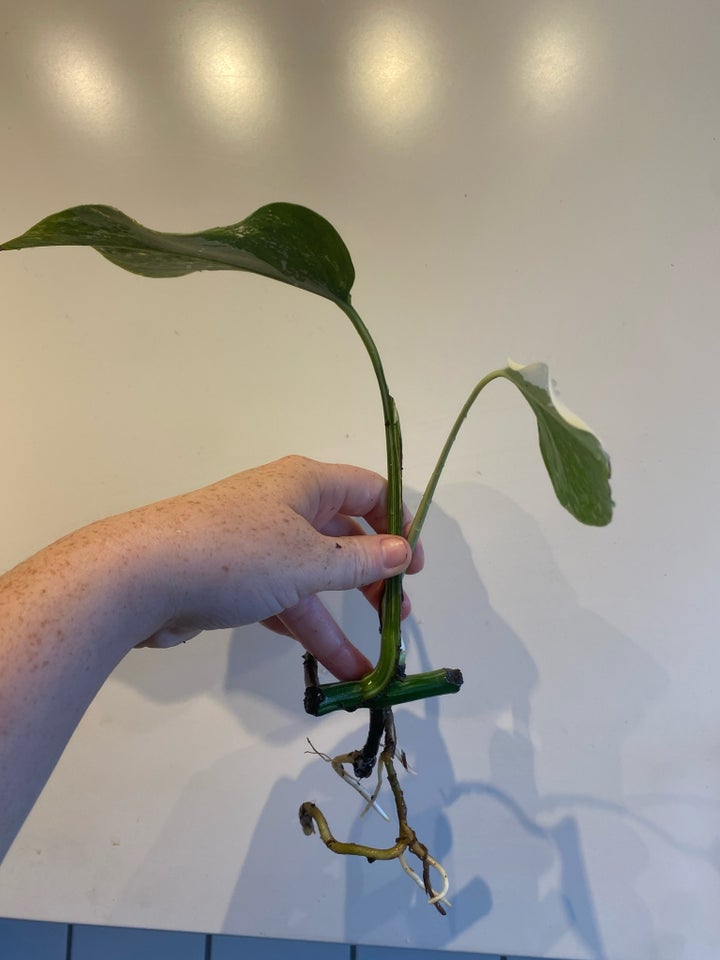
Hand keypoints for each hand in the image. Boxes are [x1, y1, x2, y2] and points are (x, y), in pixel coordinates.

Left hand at [133, 455, 422, 679]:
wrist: (141, 578)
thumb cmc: (237, 555)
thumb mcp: (310, 559)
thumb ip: (362, 561)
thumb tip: (404, 551)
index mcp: (306, 483)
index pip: (368, 490)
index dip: (399, 523)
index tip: (415, 566)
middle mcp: (284, 506)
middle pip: (343, 536)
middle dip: (374, 575)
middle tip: (399, 612)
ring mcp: (257, 544)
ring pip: (313, 576)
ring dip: (341, 616)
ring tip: (373, 662)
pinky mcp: (234, 578)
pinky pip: (283, 599)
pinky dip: (306, 627)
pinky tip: (332, 664)